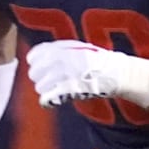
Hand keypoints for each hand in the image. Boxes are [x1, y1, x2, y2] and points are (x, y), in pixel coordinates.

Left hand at [25, 40, 148, 108]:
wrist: (115, 73)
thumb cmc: (98, 61)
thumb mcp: (77, 47)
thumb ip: (57, 50)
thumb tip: (38, 56)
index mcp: (59, 48)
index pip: (33, 56)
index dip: (37, 64)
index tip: (42, 70)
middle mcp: (57, 60)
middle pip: (34, 73)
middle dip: (41, 79)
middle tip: (52, 82)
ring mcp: (61, 76)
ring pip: (39, 87)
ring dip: (46, 90)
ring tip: (58, 90)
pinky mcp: (65, 91)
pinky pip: (45, 99)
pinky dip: (47, 101)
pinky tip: (53, 101)